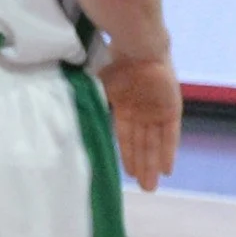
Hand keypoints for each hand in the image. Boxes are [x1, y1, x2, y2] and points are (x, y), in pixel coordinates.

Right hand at [101, 50, 180, 190]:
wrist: (138, 48)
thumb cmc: (114, 62)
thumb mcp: (97, 85)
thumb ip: (90, 101)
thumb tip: (64, 110)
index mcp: (124, 104)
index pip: (126, 136)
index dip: (127, 155)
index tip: (127, 174)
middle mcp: (142, 110)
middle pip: (142, 144)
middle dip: (142, 166)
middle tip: (144, 189)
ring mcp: (157, 110)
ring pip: (154, 144)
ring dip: (152, 165)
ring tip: (150, 186)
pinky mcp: (171, 109)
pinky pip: (170, 135)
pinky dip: (168, 152)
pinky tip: (166, 170)